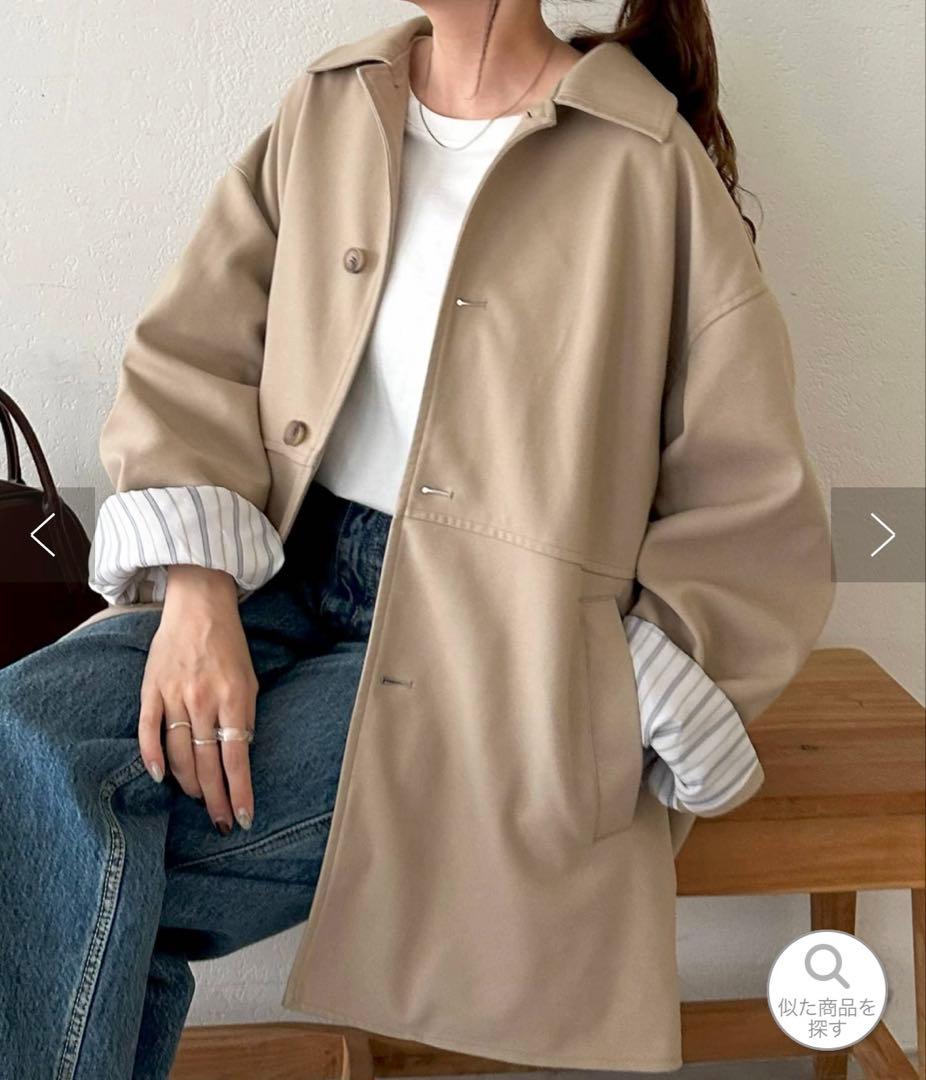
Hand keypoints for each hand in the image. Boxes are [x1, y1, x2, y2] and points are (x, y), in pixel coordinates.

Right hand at [138, 565, 256, 833]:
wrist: (199, 606)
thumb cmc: (230, 645)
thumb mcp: (250, 679)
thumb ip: (244, 716)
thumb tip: (240, 756)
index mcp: (234, 698)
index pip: (237, 758)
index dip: (240, 792)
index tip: (244, 817)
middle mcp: (203, 700)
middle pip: (207, 764)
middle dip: (215, 799)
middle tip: (222, 822)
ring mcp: (174, 695)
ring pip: (178, 754)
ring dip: (190, 783)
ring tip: (199, 800)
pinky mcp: (151, 689)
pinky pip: (148, 731)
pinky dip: (152, 757)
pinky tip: (159, 778)